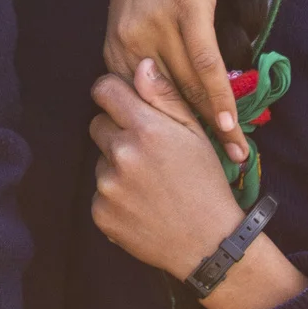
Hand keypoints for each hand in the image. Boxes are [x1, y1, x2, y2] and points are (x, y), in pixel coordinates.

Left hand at [88, 61, 244, 280]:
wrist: (209, 243)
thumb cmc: (206, 183)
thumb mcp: (196, 134)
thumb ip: (165, 97)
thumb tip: (140, 65)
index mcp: (146, 129)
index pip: (104, 90)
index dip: (113, 94)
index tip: (122, 103)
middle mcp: (122, 154)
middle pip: (98, 125)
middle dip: (117, 132)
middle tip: (147, 153)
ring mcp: (108, 186)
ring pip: (99, 161)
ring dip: (116, 167)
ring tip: (149, 184)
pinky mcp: (100, 213)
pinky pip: (98, 193)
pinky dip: (114, 198)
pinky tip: (141, 205)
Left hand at [105, 0, 247, 164]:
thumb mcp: (142, 14)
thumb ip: (148, 55)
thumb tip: (163, 96)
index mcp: (117, 48)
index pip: (140, 108)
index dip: (164, 140)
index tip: (179, 170)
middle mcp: (130, 42)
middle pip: (163, 106)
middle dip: (189, 144)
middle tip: (210, 179)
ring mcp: (156, 26)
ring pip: (186, 90)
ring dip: (212, 129)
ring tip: (234, 159)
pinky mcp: (186, 10)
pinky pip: (203, 64)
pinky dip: (216, 97)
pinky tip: (229, 123)